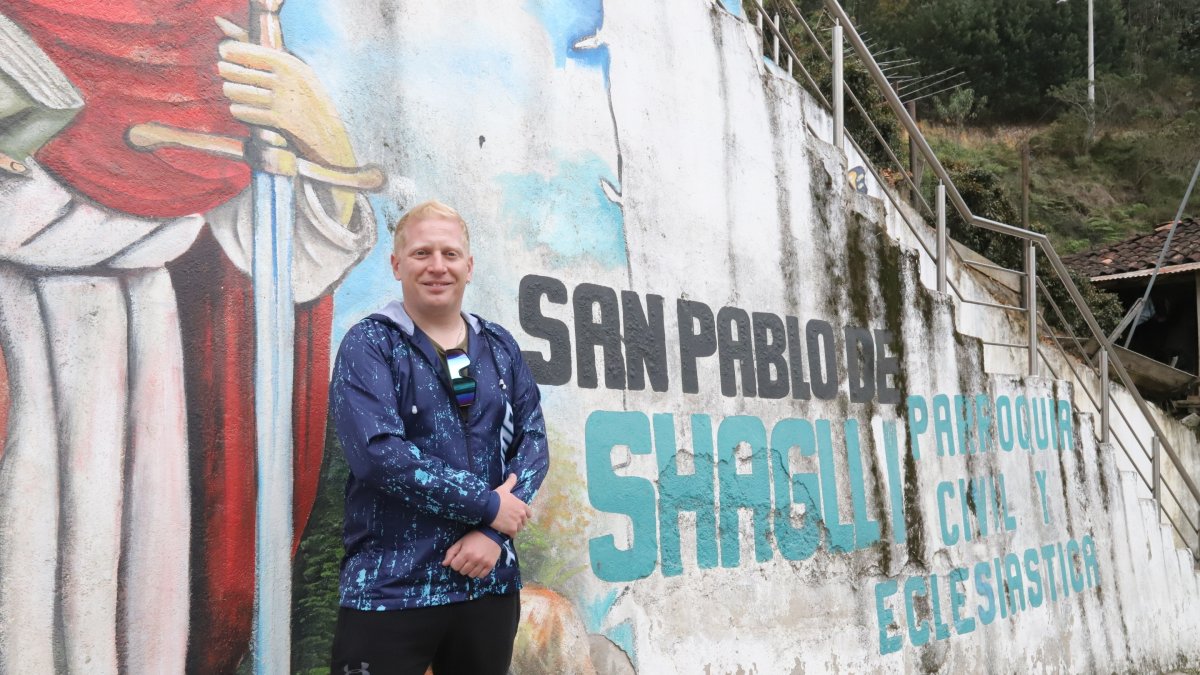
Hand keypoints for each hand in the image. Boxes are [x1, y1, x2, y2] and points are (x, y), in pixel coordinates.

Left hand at [215, 17, 355, 221]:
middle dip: (228, 71)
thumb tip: (235, 42)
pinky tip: (237, 108)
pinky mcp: (279, 120)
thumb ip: (272, 61)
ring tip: (230, 90)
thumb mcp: (299, 76)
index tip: (224, 53)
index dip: (234, 51)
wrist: (328, 136)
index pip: (254, 53)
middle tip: (222, 71)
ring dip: (231, 91)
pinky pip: (246, 112)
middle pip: (242, 73)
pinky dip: (239, 110)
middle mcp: (287, 81)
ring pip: (240, 93)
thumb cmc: (309, 103)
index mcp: (292, 66)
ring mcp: (283, 101)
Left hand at [442, 531, 500, 578]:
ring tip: (472, 563)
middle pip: (462, 572)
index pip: (454, 566)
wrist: (492, 533)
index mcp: (466, 553)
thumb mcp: (461, 542)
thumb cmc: (474, 537)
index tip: (459, 558)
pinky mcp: (490, 565)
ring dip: (470, 570)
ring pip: (471, 575)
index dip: (455, 563)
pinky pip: (481, 576)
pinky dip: (478, 573)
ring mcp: (483, 563)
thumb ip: (451, 552)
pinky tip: (478, 566)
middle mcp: (475, 559)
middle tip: (466, 560)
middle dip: (462, 566)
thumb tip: (444, 564)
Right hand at [490, 474, 531, 536]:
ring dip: (515, 528)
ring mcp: (517, 523)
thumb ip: (511, 482)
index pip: (529, 513)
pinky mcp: (511, 530)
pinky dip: (510, 534)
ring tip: (508, 527)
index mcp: (522, 505)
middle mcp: (522, 515)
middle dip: (519, 522)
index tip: (518, 515)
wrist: (488, 507)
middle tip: (511, 521)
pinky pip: (514, 534)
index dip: (524, 515)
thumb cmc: (496, 497)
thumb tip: (513, 474)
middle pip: (524, 522)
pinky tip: (505, 531)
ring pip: (519, 528)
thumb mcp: (504, 488)